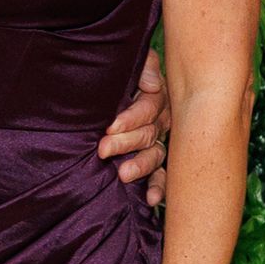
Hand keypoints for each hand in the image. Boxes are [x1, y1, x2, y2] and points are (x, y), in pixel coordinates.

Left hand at [98, 51, 170, 206]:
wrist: (107, 83)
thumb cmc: (118, 73)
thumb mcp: (132, 63)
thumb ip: (143, 67)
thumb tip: (151, 84)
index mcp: (156, 96)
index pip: (148, 108)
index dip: (130, 118)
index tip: (110, 125)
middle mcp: (160, 120)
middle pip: (149, 133)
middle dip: (125, 142)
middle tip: (103, 149)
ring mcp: (158, 141)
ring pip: (155, 155)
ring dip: (140, 165)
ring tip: (123, 174)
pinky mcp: (152, 160)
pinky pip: (161, 176)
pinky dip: (157, 187)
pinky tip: (150, 200)